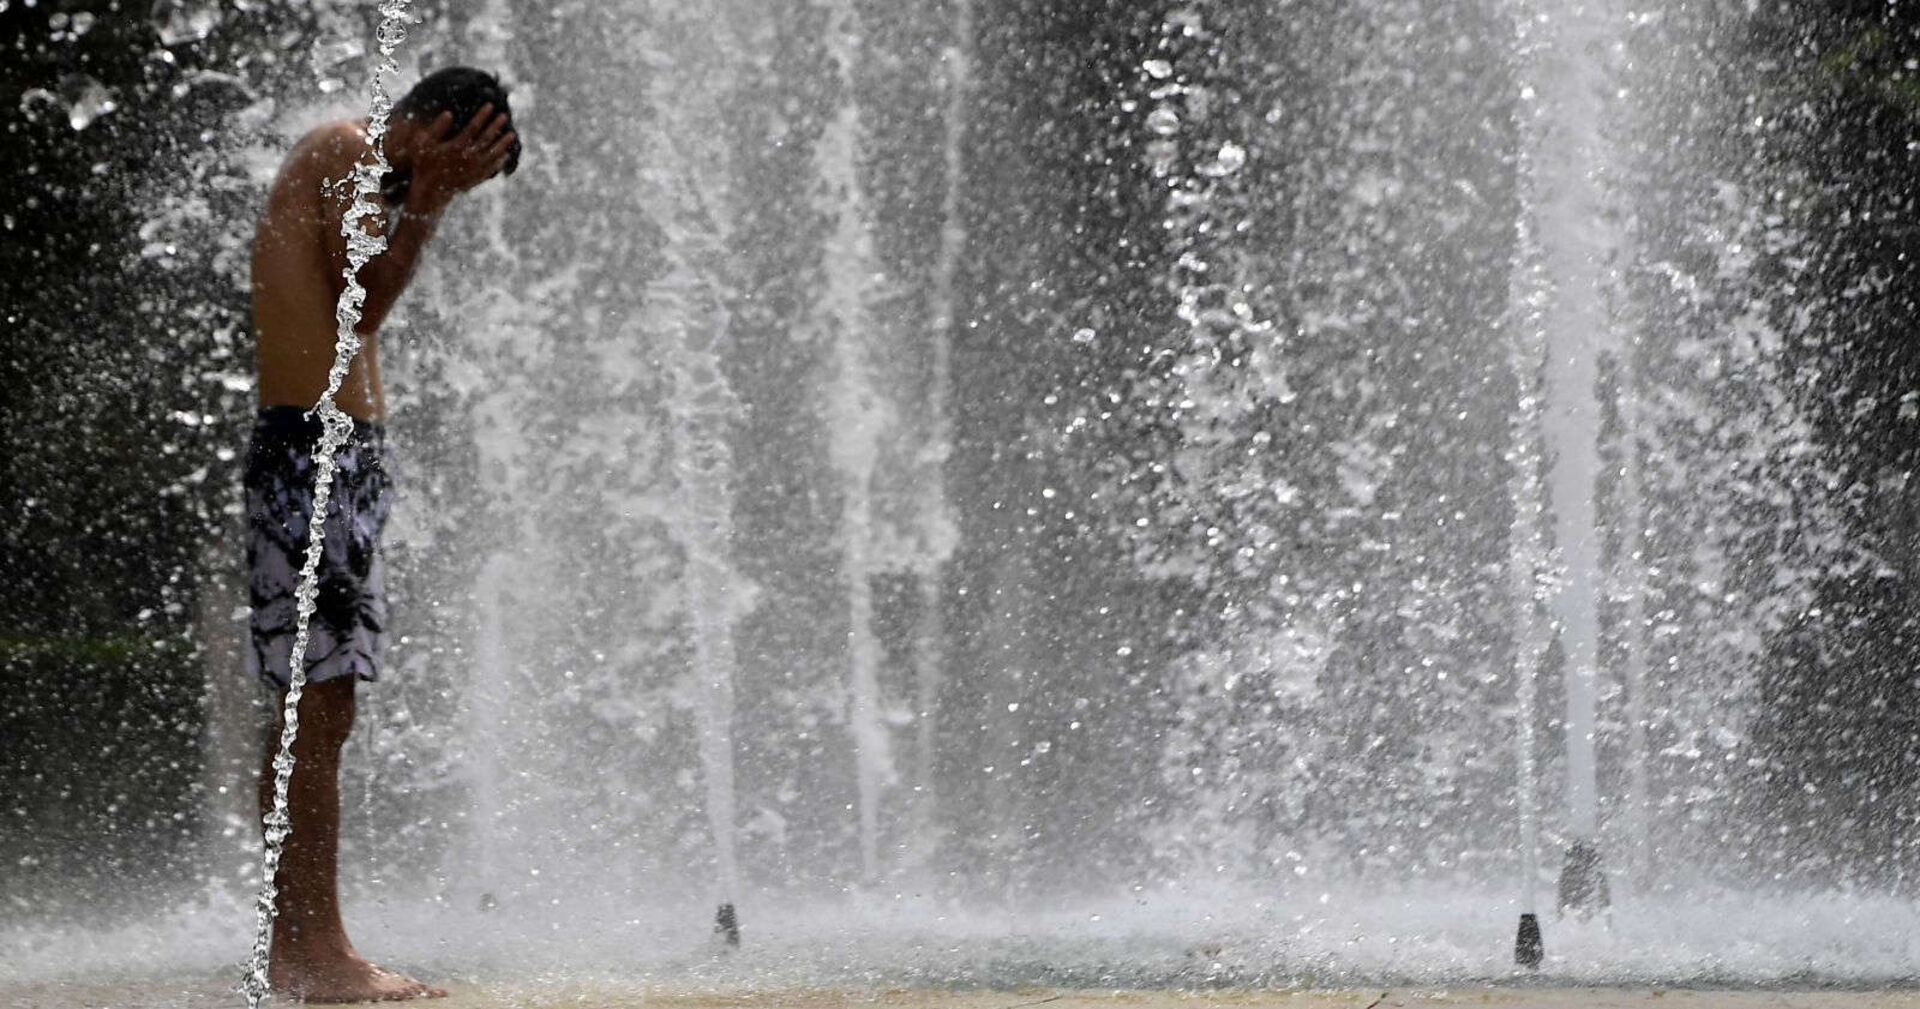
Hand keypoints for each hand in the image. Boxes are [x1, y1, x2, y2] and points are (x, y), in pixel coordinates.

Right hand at [400, 104, 515, 206]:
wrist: (430, 191)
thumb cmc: (425, 165)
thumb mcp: (424, 145)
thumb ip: (436, 128)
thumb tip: (448, 113)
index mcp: (456, 146)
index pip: (474, 126)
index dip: (483, 115)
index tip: (490, 105)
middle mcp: (468, 157)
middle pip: (487, 138)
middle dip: (496, 125)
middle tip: (504, 115)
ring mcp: (474, 169)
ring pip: (493, 154)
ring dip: (503, 144)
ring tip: (512, 134)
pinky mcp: (476, 179)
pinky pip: (491, 168)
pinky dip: (499, 162)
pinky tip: (505, 156)